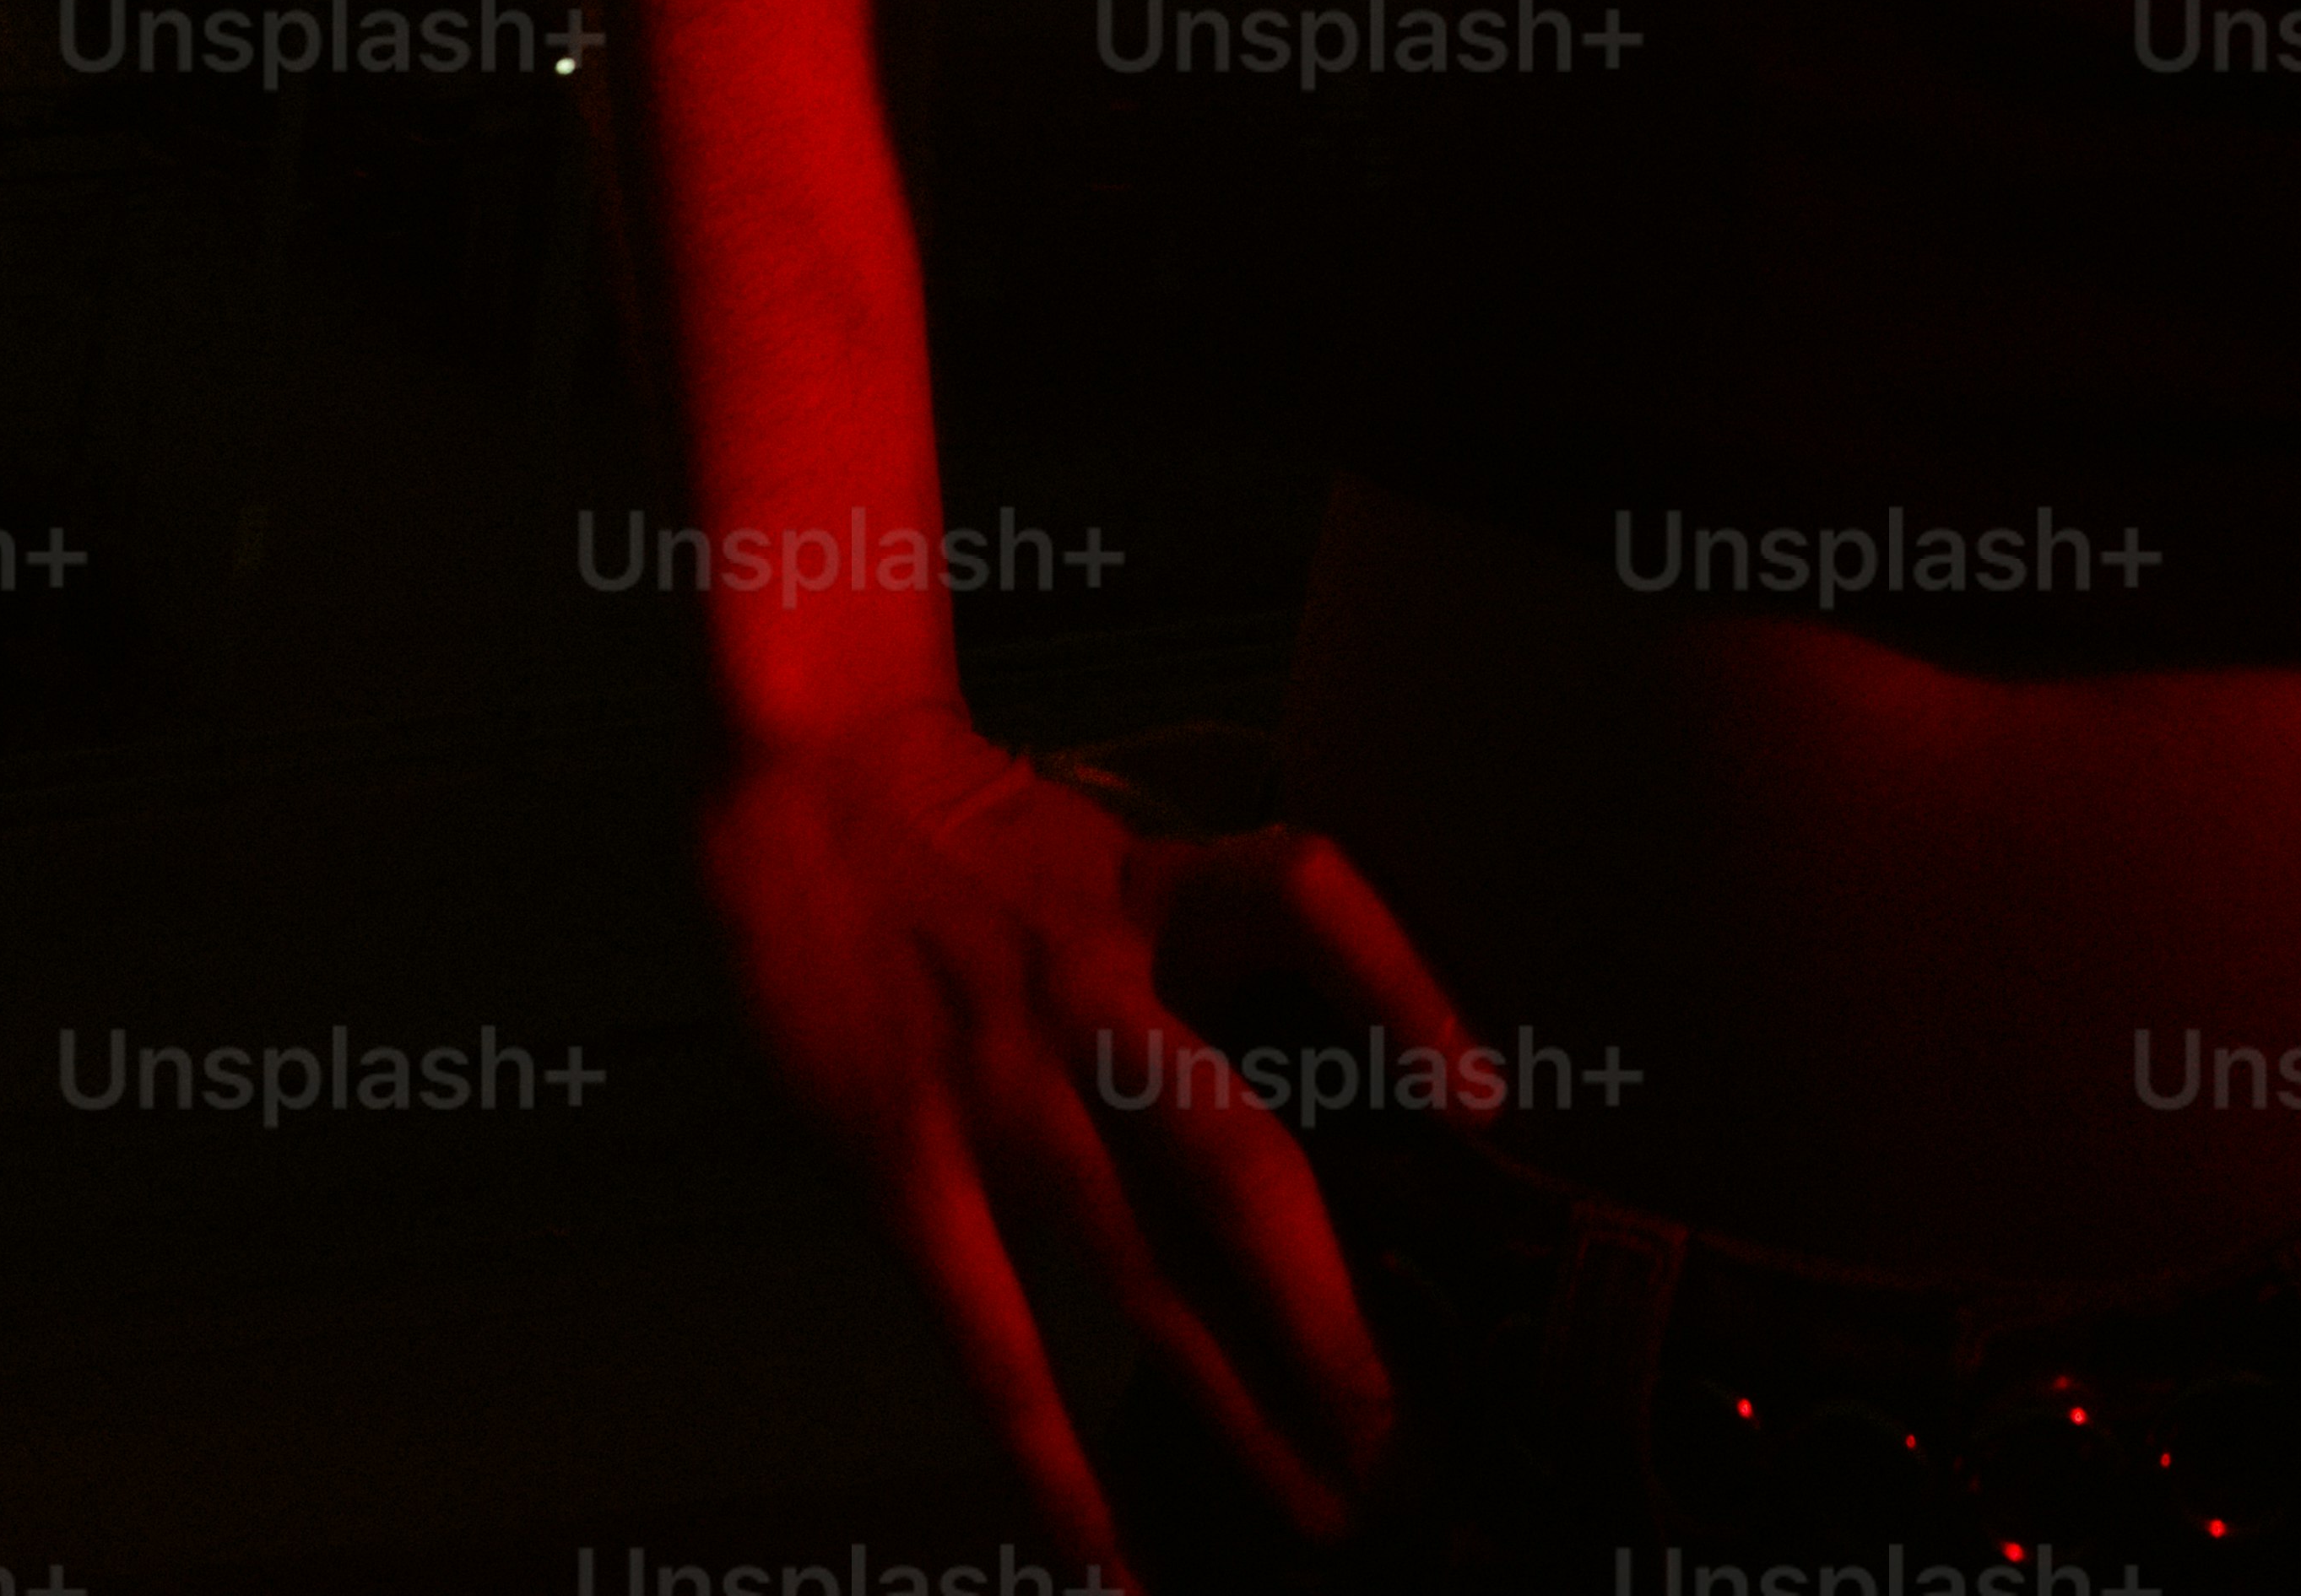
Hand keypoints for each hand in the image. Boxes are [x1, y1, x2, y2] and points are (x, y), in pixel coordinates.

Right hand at [693, 690, 1482, 1579]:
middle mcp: (1099, 997)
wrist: (813, 783)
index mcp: (1163, 895)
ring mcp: (1001, 1090)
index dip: (1404, 988)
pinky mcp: (905, 1165)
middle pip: (1244, 1168)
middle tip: (1421, 1440)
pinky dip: (1054, 1463)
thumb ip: (1214, 949)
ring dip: (1243, 1410)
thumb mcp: (1128, 849)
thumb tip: (1337, 1067)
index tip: (1487, 1099)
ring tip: (1327, 1513)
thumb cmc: (989, 834)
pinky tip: (1106, 1554)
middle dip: (1339, 1322)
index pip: (1307, 903)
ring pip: (1145, 1278)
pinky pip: (992, 1342)